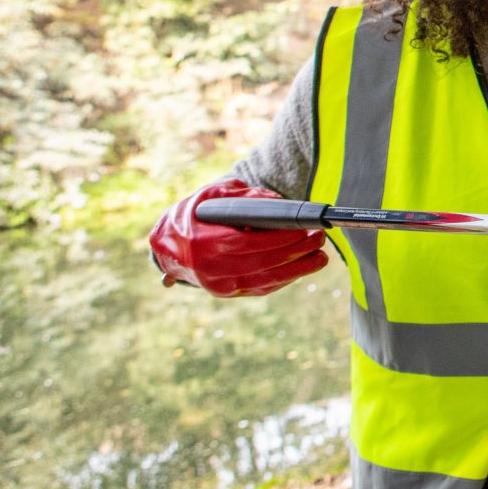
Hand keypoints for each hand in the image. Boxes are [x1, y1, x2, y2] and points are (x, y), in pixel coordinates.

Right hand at [149, 180, 328, 296]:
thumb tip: (276, 203)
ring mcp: (218, 285)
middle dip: (295, 252)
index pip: (247, 244)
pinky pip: (261, 288)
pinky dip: (284, 278)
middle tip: (319, 238)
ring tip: (320, 256)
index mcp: (202, 243)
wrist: (167, 245)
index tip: (303, 229)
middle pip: (261, 264)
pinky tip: (302, 267)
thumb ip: (242, 196)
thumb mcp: (212, 195)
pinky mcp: (227, 293)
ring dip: (297, 270)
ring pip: (264, 281)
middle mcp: (209, 269)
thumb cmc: (193, 215)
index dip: (278, 239)